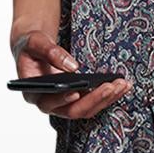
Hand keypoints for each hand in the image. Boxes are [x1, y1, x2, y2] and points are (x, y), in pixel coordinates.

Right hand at [11, 25, 132, 121]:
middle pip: (74, 110)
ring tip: (122, 84)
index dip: (62, 99)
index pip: (48, 103)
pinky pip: (94, 102)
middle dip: (94, 99)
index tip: (76, 92)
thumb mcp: (35, 42)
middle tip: (111, 86)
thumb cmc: (31, 46)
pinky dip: (108, 95)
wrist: (34, 48)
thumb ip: (50, 52)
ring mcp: (64, 104)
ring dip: (106, 98)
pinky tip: (121, 84)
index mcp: (33, 93)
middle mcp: (49, 103)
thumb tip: (73, 67)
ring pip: (87, 109)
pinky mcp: (77, 99)